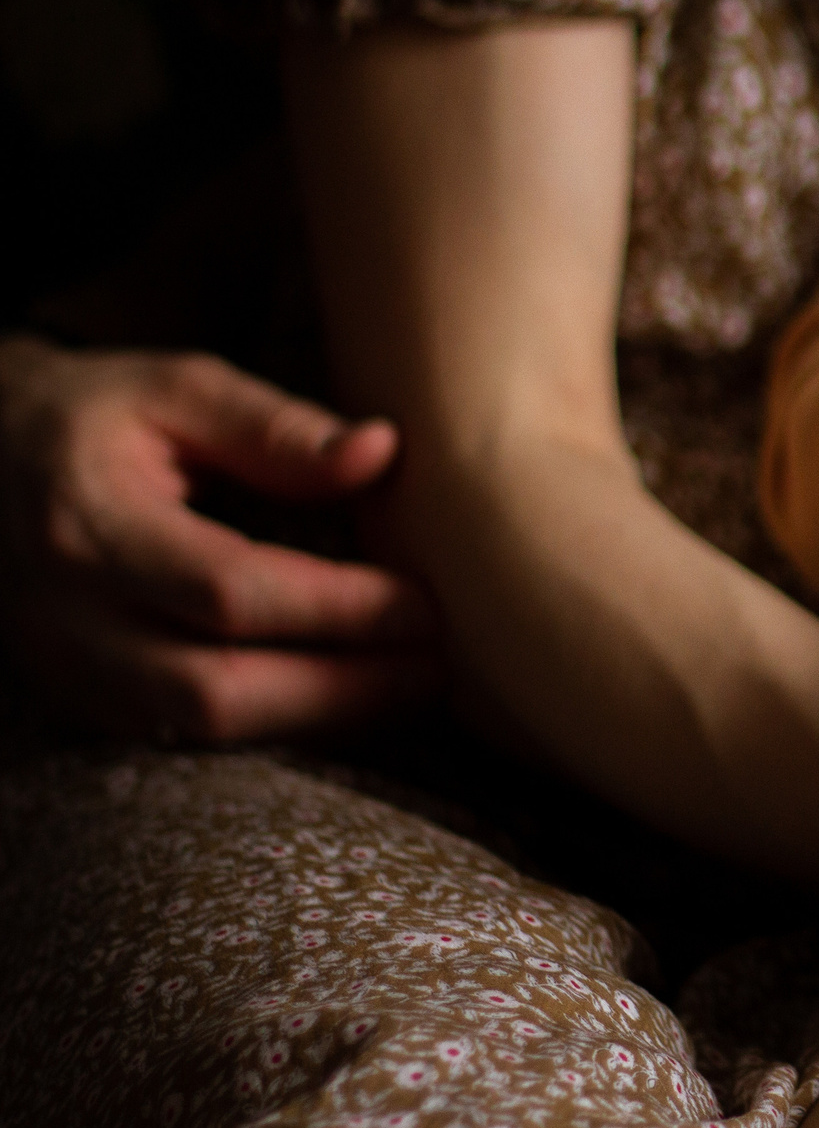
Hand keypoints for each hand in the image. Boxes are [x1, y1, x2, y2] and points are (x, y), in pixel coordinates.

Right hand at [0, 337, 439, 742]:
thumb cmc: (89, 417)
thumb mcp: (174, 390)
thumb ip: (274, 426)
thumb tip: (380, 453)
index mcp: (88, 524)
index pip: (228, 591)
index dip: (338, 608)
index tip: (426, 602)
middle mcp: (67, 615)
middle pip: (214, 689)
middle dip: (344, 688)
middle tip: (442, 665)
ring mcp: (67, 670)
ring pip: (201, 730)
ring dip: (320, 717)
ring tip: (415, 684)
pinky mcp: (84, 699)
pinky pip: (186, 737)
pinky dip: (279, 723)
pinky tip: (352, 695)